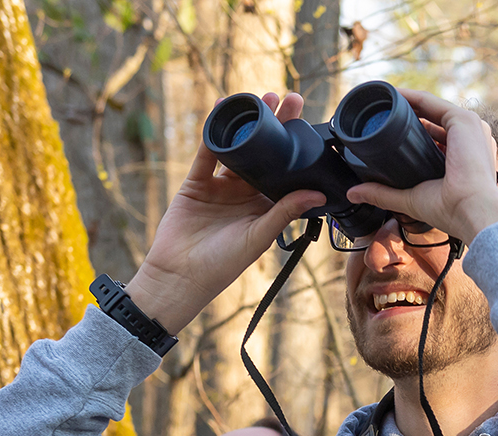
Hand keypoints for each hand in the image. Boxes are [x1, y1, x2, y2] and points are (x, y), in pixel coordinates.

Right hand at [125, 92, 326, 332]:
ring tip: (261, 98)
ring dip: (247, 124)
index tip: (310, 125)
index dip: (296, 150)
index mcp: (266, 208)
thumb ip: (284, 212)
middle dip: (275, 126)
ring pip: (237, 149)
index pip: (285, 173)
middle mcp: (246, 194)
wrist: (180, 275)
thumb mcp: (258, 236)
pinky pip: (207, 153)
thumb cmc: (223, 264)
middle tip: (289, 98)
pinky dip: (214, 133)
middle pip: (264, 154)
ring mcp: (220, 186)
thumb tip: (318, 193)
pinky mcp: (196, 182)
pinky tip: (224, 110)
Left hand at [345, 89, 497, 244]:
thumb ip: (384, 193)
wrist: (472, 211)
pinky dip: (409, 97)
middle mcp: (470, 138)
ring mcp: (469, 127)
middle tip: (377, 115)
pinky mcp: (463, 120)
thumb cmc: (452, 211)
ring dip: (404, 103)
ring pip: (429, 108)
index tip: (387, 130)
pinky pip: (430, 102)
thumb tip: (354, 194)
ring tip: (379, 103)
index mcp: (464, 156)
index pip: (435, 136)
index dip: (410, 132)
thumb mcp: (411, 198)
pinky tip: (391, 96)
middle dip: (404, 116)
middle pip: (432, 119)